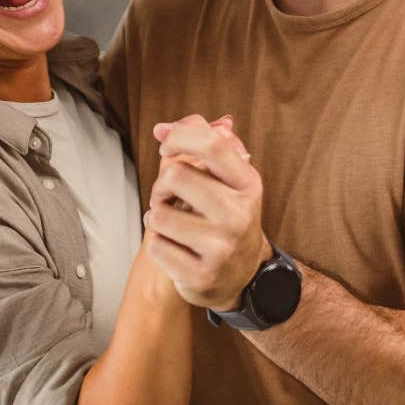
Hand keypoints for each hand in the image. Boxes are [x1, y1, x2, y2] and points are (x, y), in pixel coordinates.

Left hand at [145, 114, 271, 310]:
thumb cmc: (225, 218)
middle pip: (175, 176)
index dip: (180, 136)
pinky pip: (156, 247)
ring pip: (159, 215)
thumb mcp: (226, 180)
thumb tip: (163, 128)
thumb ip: (201, 146)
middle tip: (168, 197)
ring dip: (156, 217)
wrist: (241, 276)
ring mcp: (222, 247)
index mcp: (248, 184)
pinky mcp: (201, 275)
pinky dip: (157, 245)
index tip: (167, 145)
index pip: (212, 143)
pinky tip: (175, 247)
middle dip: (161, 186)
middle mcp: (239, 214)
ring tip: (172, 224)